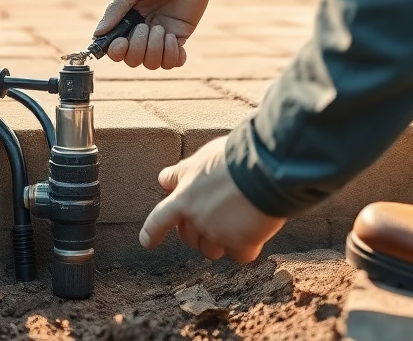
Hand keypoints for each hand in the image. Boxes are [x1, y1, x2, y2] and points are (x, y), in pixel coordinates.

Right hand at [95, 0, 212, 68]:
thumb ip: (115, 10)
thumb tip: (97, 33)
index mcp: (128, 20)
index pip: (116, 48)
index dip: (116, 52)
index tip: (121, 42)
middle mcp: (142, 32)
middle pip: (133, 60)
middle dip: (138, 48)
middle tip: (146, 26)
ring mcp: (161, 37)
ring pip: (152, 64)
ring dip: (156, 49)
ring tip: (163, 29)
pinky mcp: (179, 39)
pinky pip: (172, 63)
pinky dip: (172, 55)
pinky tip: (173, 38)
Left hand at [139, 136, 285, 261]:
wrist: (265, 169)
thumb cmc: (234, 157)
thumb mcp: (201, 158)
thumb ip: (183, 172)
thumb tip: (166, 179)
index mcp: (183, 198)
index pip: (159, 219)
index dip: (152, 231)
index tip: (147, 241)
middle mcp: (197, 219)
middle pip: (189, 237)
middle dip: (197, 231)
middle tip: (217, 214)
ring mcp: (218, 234)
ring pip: (212, 251)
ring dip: (221, 241)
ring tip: (238, 220)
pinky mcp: (241, 245)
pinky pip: (240, 255)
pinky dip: (246, 246)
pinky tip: (255, 229)